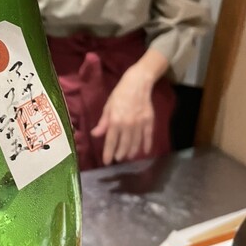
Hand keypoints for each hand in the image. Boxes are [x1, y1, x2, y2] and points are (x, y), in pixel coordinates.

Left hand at [90, 49, 169, 165]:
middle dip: (120, 154)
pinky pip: (148, 136)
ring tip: (128, 156)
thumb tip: (95, 135)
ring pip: (136, 143)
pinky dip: (147, 145)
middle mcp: (128, 125)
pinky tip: (145, 151)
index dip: (108, 153)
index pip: (111, 141)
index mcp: (115, 121)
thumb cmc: (120, 94)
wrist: (138, 83)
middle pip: (124, 145)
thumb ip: (103, 122)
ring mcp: (140, 124)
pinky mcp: (149, 121)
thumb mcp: (108, 107)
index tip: (106, 162)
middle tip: (118, 159)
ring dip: (132, 152)